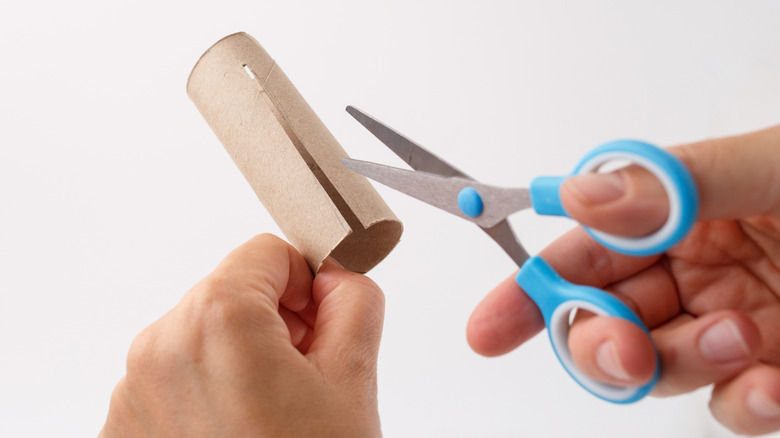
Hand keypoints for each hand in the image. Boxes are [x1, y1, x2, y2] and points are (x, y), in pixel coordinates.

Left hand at [100, 234, 384, 437]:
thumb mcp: (354, 379)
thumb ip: (354, 302)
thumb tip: (337, 279)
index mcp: (215, 318)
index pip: (268, 252)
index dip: (308, 284)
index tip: (321, 321)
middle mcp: (159, 347)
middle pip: (232, 294)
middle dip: (276, 324)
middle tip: (306, 379)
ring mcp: (133, 392)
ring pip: (203, 338)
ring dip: (242, 359)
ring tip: (273, 416)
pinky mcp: (124, 428)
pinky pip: (174, 380)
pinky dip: (208, 393)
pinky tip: (240, 434)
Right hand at [467, 125, 779, 434]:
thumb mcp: (770, 170)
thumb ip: (675, 184)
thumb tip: (577, 195)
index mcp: (679, 217)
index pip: (582, 256)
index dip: (527, 292)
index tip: (488, 328)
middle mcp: (694, 274)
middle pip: (604, 322)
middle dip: (600, 342)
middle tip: (623, 350)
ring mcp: (729, 327)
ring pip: (658, 369)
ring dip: (685, 363)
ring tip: (739, 338)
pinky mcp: (771, 374)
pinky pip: (728, 408)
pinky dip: (742, 406)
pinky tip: (770, 386)